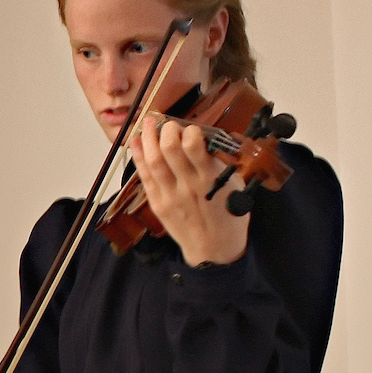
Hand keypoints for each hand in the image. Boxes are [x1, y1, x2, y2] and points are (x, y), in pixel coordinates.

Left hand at [128, 113, 248, 267]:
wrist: (214, 249)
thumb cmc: (229, 216)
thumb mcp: (235, 186)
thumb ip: (221, 163)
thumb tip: (208, 140)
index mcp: (211, 179)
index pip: (194, 147)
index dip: (190, 131)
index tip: (191, 127)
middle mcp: (188, 185)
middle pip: (169, 150)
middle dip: (166, 130)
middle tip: (168, 122)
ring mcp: (170, 195)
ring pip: (154, 161)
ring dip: (148, 138)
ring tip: (147, 123)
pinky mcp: (158, 203)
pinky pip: (145, 176)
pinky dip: (139, 157)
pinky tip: (136, 142)